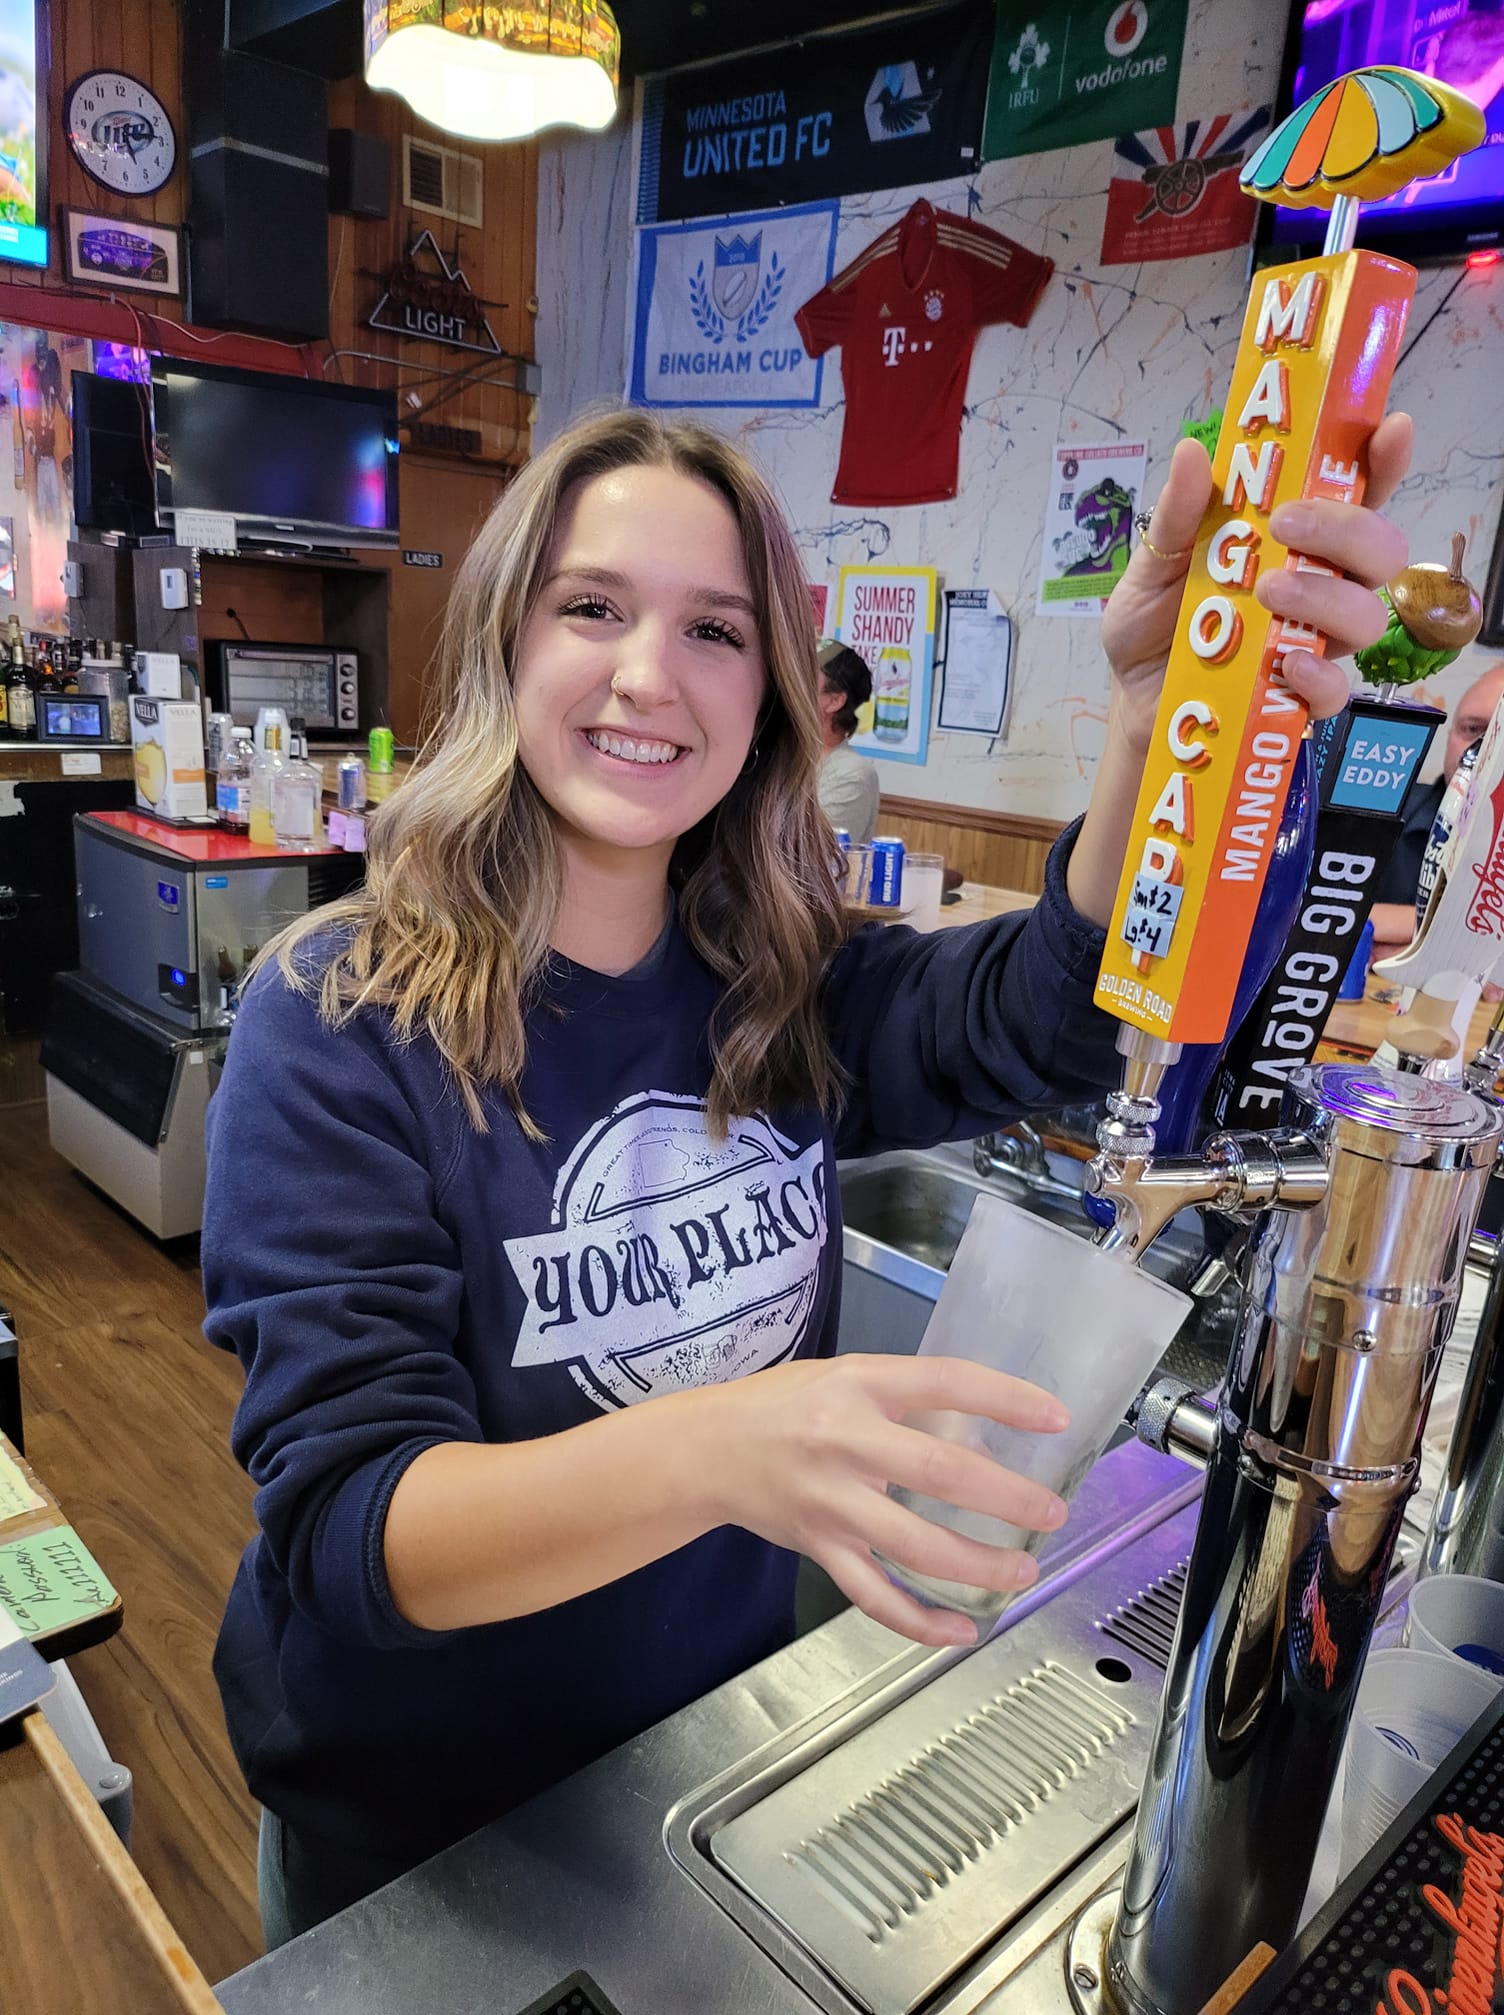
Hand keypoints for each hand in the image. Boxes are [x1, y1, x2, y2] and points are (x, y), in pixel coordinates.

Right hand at [706, 1353, 1070, 1647]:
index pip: (945, 1382)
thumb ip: (906, 1401)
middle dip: (1006, 1498)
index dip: (1006, 1400)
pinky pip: (874, 1595)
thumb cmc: (782, 1405)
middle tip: (1051, 1513)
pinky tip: (960, 1631)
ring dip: (978, 1565)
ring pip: (915, 1545)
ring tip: (1022, 1572)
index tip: (1055, 1420)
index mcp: (858, 1385)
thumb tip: (986, 1439)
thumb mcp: (844, 1377)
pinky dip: (919, 1622)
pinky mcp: (819, 1548)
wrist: (707, 1450)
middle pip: (939, 1472)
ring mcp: (832, 1502)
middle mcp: (846, 1441)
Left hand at [1101, 412, 1414, 751]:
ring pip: (1366, 615)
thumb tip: (1192, 452)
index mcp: (1294, 540)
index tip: (1390, 430)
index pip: (1356, 494)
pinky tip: (1287, 663)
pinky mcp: (1295, 697)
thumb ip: (1178, 515)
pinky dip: (1318, 675)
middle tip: (1287, 524)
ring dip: (1325, 597)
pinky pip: (1334, 690)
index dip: (1382, 460)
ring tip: (1269, 591)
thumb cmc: (1152, 622)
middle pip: (1380, 551)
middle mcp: (1317, 586)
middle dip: (1348, 530)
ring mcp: (1311, 642)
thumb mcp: (1153, 562)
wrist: (1127, 697)